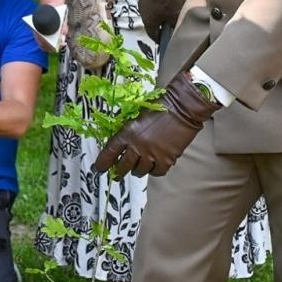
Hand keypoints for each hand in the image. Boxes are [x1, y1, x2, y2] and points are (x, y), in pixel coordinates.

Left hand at [92, 72, 218, 177]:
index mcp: (127, 133)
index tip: (99, 168)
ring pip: (139, 171)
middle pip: (123, 167)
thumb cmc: (160, 107)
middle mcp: (138, 146)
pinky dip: (154, 170)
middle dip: (118, 172)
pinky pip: (156, 172)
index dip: (102, 163)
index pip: (110, 152)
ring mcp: (152, 154)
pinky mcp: (167, 160)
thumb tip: (119, 145)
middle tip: (117, 174)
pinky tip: (154, 165)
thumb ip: (127, 131)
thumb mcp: (136, 116)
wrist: (182, 107)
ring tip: (139, 166)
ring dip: (137, 170)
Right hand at [138, 0, 186, 40]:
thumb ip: (175, 24)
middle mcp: (144, 12)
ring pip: (159, 8)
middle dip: (167, 21)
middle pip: (156, 21)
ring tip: (179, 5)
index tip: (168, 40)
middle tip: (176, 21)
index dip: (161, 39)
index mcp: (148, 22)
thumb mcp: (174, 15)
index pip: (154, 35)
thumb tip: (176, 28)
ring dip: (168, 8)